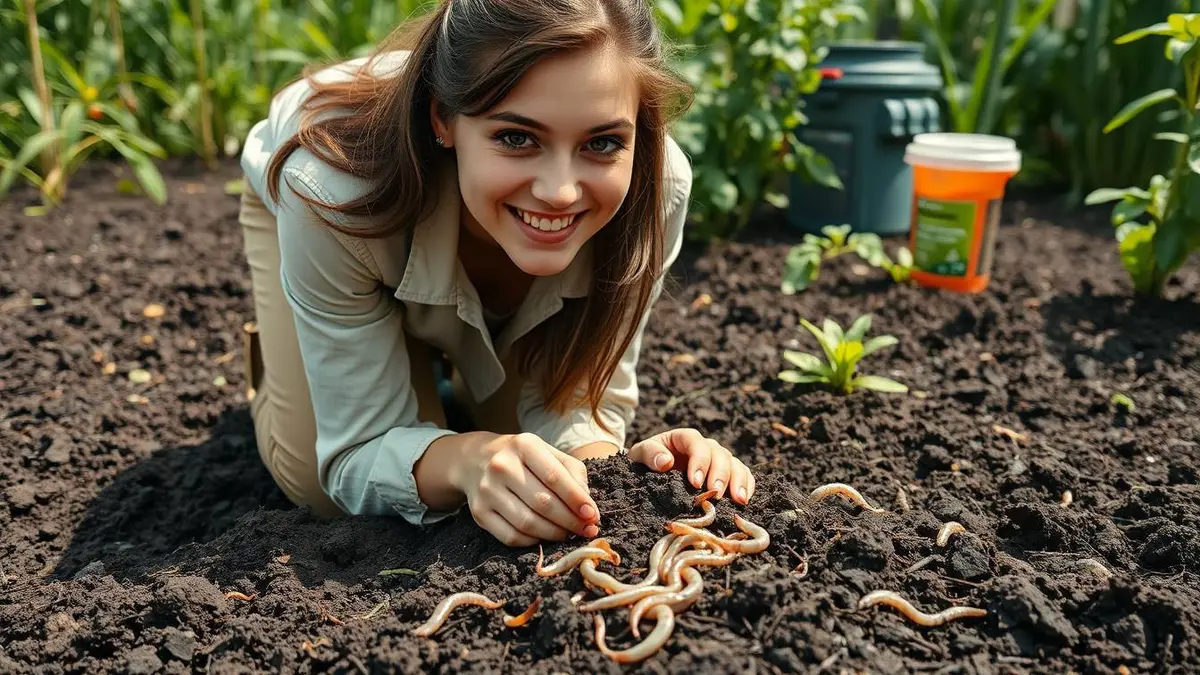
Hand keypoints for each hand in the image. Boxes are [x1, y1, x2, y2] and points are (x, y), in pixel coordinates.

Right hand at [455, 432, 600, 546]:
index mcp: (523, 445)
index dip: (576, 500)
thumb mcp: (549, 454)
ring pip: (527, 523)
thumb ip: (573, 475)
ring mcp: (487, 490)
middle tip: (586, 530)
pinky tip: (545, 536)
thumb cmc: (524, 458)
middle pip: (542, 503)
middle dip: (570, 521)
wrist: (477, 459)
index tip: (592, 515)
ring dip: (554, 534)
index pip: (555, 477)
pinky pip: (511, 536)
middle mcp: (501, 466)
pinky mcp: (479, 512)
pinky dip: (533, 542)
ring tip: (568, 533)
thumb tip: (588, 509)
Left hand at [626, 428, 755, 504]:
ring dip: (738, 482)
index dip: (699, 461)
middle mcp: (705, 446)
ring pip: (734, 464)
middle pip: (719, 455)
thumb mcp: (640, 455)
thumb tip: (666, 462)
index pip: (697, 444)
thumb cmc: (646, 462)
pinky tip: (744, 501)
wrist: (652, 472)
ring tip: (737, 500)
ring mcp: (718, 460)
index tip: (695, 482)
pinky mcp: (727, 474)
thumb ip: (649, 454)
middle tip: (715, 495)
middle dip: (719, 475)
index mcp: (684, 438)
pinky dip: (747, 486)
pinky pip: (743, 475)